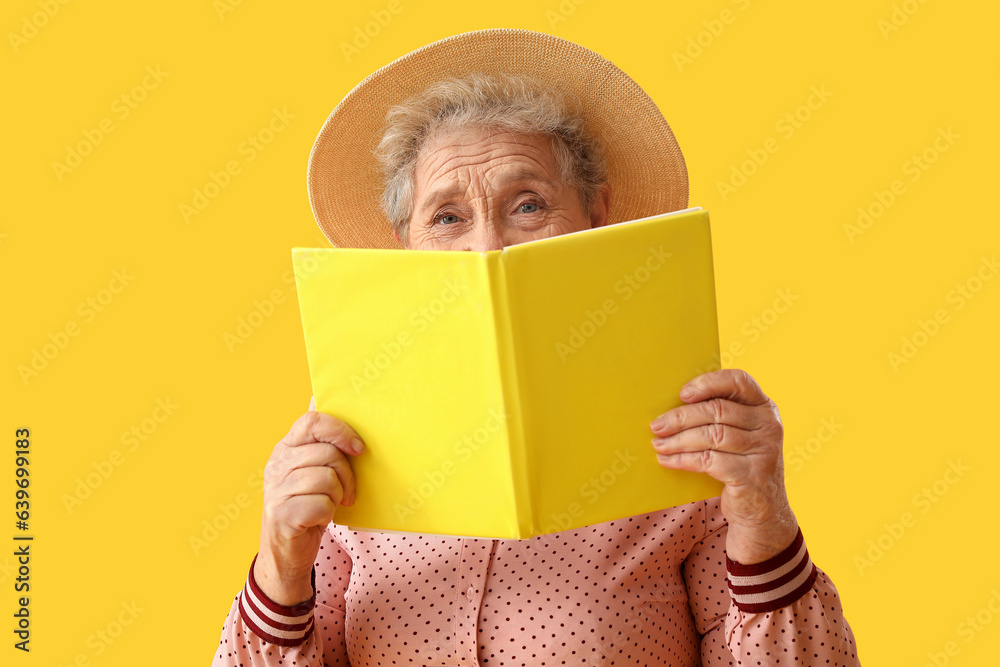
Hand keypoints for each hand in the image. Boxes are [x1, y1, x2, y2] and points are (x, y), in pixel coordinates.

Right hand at [254, 409, 363, 604]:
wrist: (286, 552)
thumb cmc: (307, 504)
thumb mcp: (309, 469)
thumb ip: (317, 439)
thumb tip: (316, 395)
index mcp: (285, 447)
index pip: (312, 422)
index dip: (341, 431)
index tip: (358, 449)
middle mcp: (277, 464)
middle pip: (328, 452)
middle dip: (347, 473)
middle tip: (348, 490)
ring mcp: (276, 490)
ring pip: (327, 478)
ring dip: (338, 494)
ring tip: (332, 503)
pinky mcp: (283, 515)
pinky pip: (323, 504)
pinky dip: (329, 513)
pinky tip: (320, 518)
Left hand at [649, 368, 797, 563]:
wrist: (762, 513)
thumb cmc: (740, 466)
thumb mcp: (740, 436)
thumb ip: (720, 418)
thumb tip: (672, 406)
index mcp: (765, 407)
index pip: (739, 381)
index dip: (708, 383)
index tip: (682, 393)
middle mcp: (769, 425)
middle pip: (717, 411)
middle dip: (680, 417)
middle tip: (656, 425)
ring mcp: (764, 450)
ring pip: (710, 436)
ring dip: (678, 440)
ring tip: (658, 444)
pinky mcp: (752, 475)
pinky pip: (708, 461)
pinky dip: (683, 459)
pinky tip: (667, 461)